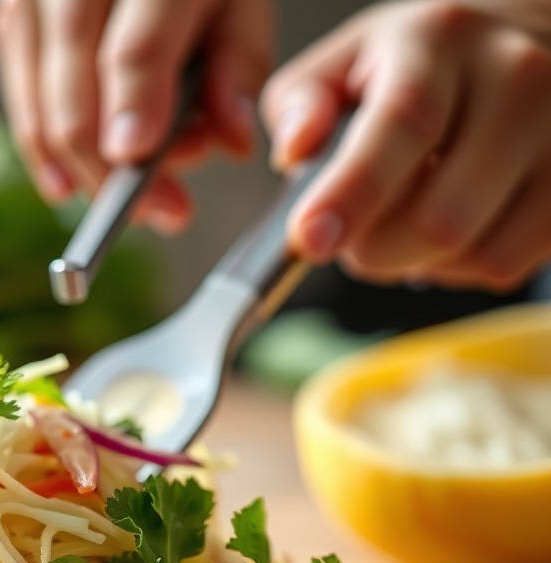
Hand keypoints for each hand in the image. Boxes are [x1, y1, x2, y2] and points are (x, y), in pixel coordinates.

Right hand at [0, 0, 273, 232]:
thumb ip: (237, 63)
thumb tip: (230, 140)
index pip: (137, 46)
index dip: (136, 108)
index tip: (141, 162)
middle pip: (75, 85)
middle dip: (111, 165)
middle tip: (159, 210)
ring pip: (39, 97)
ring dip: (79, 167)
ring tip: (123, 202)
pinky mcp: (13, 10)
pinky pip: (16, 88)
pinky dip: (39, 145)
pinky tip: (64, 184)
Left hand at [263, 1, 550, 291]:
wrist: (526, 37)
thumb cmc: (418, 68)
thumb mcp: (345, 65)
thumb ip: (301, 104)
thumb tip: (295, 149)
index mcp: (439, 40)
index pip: (402, 123)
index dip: (353, 192)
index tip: (310, 240)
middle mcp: (516, 75)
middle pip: (438, 216)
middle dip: (374, 250)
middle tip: (357, 232)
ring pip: (476, 252)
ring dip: (420, 263)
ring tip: (412, 219)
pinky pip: (504, 265)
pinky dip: (462, 267)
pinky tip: (459, 225)